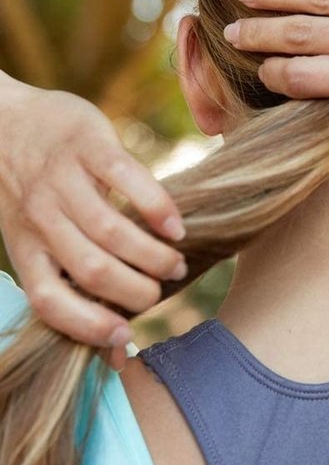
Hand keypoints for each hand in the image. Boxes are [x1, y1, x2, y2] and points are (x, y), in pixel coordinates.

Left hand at [0, 75, 186, 368]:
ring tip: (175, 261)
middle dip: (137, 290)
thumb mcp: (35, 235)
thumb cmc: (34, 189)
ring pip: (111, 231)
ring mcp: (63, 180)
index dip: (89, 325)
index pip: (50, 300)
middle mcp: (40, 218)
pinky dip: (157, 207)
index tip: (126, 335)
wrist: (3, 119)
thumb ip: (71, 275)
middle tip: (162, 287)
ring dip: (153, 255)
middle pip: (93, 269)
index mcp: (25, 247)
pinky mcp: (89, 145)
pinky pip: (128, 179)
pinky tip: (175, 225)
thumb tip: (118, 344)